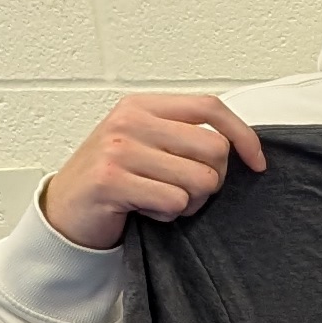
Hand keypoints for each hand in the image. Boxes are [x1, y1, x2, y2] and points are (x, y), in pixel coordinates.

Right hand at [39, 94, 264, 248]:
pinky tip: (143, 209)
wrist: (65, 211)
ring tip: (158, 199)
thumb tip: (241, 146)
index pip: (211, 107)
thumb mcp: (147, 144)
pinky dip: (167, 216)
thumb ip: (184, 137)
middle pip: (215, 150)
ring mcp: (118, 149)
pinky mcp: (111, 180)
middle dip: (211, 181)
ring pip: (200, 181)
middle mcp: (130, 121)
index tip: (257, 163)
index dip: (244, 136)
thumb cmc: (114, 179)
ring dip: (188, 202)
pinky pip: (174, 202)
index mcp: (142, 106)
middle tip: (182, 190)